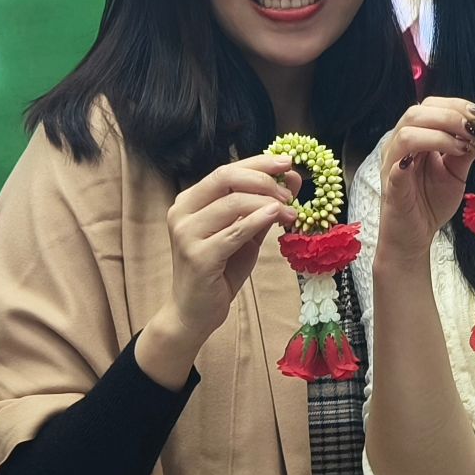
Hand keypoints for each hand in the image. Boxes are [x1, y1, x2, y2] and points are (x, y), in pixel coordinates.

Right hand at [164, 153, 300, 340]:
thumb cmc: (220, 270)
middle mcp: (182, 212)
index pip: (226, 171)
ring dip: (268, 202)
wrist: (194, 312)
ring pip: (232, 203)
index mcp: (190, 201)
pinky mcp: (198, 257)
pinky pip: (234, 232)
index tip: (287, 162)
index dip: (258, 163)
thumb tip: (292, 179)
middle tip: (290, 190)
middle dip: (263, 178)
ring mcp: (186, 234)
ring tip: (292, 211)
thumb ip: (263, 206)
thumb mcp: (245, 233)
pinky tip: (276, 217)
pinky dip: (258, 220)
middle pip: (226, 178)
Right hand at [377, 97, 474, 265]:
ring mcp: (392, 163)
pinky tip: (447, 159)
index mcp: (415, 136)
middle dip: (451, 115)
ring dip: (441, 133)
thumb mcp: (455, 171)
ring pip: (407, 132)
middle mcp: (399, 144)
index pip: (431, 106)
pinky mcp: (391, 184)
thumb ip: (465, 150)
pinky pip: (398, 164)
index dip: (458, 105)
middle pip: (417, 112)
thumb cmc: (430, 202)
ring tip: (465, 145)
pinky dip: (424, 155)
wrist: (413, 236)